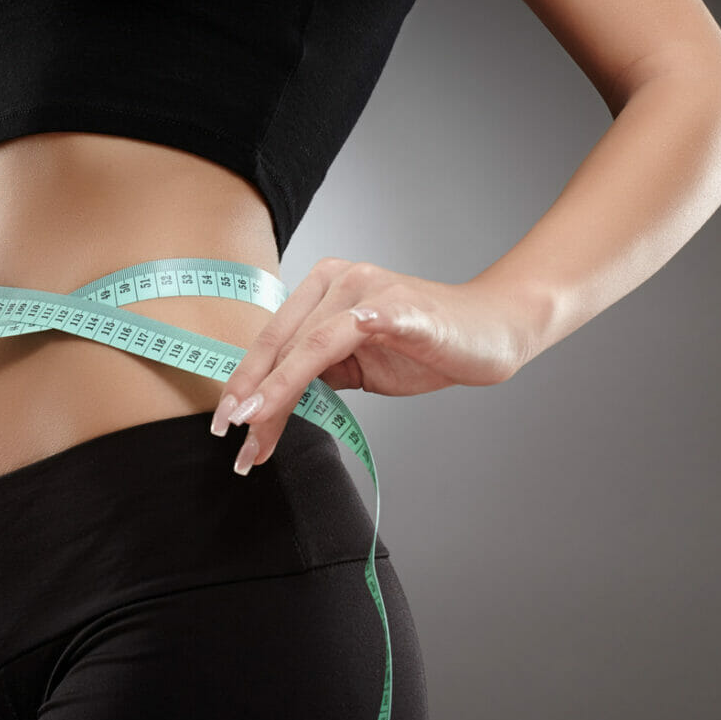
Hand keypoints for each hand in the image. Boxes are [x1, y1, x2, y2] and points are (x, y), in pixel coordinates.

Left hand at [209, 256, 531, 473]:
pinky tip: (281, 395)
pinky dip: (303, 370)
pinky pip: (334, 340)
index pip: (273, 343)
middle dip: (250, 397)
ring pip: (299, 347)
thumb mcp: (359, 363)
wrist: (494, 333)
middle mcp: (336, 279)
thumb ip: (319, 372)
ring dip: (271, 394)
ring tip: (251, 431)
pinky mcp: (389, 307)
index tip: (226, 425)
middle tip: (232, 440)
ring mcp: (362, 289)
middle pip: (278, 346)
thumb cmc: (428, 345)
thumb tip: (273, 403)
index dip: (245, 384)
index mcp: (322, 289)